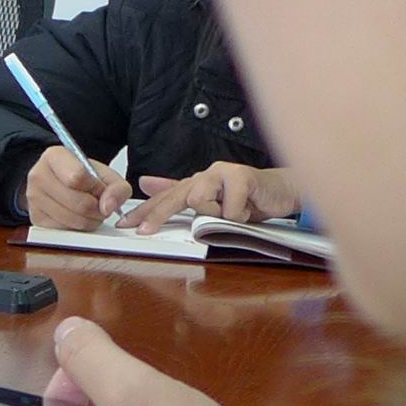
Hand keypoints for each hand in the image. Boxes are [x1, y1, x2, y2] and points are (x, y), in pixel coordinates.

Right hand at [24, 144, 115, 231]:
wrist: (60, 182)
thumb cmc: (81, 176)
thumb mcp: (104, 174)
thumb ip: (117, 187)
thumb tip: (108, 207)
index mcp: (54, 156)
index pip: (78, 177)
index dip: (96, 188)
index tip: (100, 189)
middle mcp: (39, 175)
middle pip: (78, 203)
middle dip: (97, 209)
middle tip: (100, 205)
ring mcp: (33, 198)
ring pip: (73, 220)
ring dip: (90, 220)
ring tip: (90, 211)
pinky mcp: (36, 218)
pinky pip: (65, 230)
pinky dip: (78, 227)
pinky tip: (78, 217)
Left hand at [125, 161, 299, 231]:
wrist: (280, 191)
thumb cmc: (246, 199)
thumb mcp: (212, 204)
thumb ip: (179, 193)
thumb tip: (145, 183)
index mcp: (196, 183)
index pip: (165, 197)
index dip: (144, 210)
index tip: (125, 225)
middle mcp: (205, 175)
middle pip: (175, 196)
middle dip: (158, 215)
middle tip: (144, 232)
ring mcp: (223, 173)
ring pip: (200, 200)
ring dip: (214, 214)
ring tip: (231, 215)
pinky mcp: (242, 176)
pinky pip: (229, 208)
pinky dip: (238, 216)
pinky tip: (249, 210)